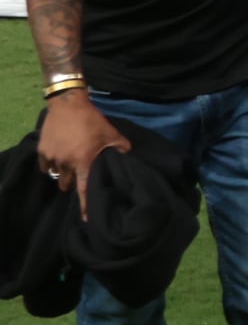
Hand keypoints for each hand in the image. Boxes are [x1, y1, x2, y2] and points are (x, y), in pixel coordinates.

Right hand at [38, 92, 128, 222]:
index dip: (85, 206)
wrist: (69, 104)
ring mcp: (53, 157)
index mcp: (85, 162)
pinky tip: (58, 159)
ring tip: (70, 167)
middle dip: (73, 184)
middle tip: (79, 177)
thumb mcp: (112, 133)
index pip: (84, 189)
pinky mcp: (42, 150)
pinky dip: (51, 165)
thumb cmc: (92, 120)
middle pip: (68, 184)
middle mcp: (67, 163)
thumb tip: (128, 156)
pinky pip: (46, 166)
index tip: (86, 220)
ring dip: (63, 173)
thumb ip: (121, 148)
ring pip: (57, 175)